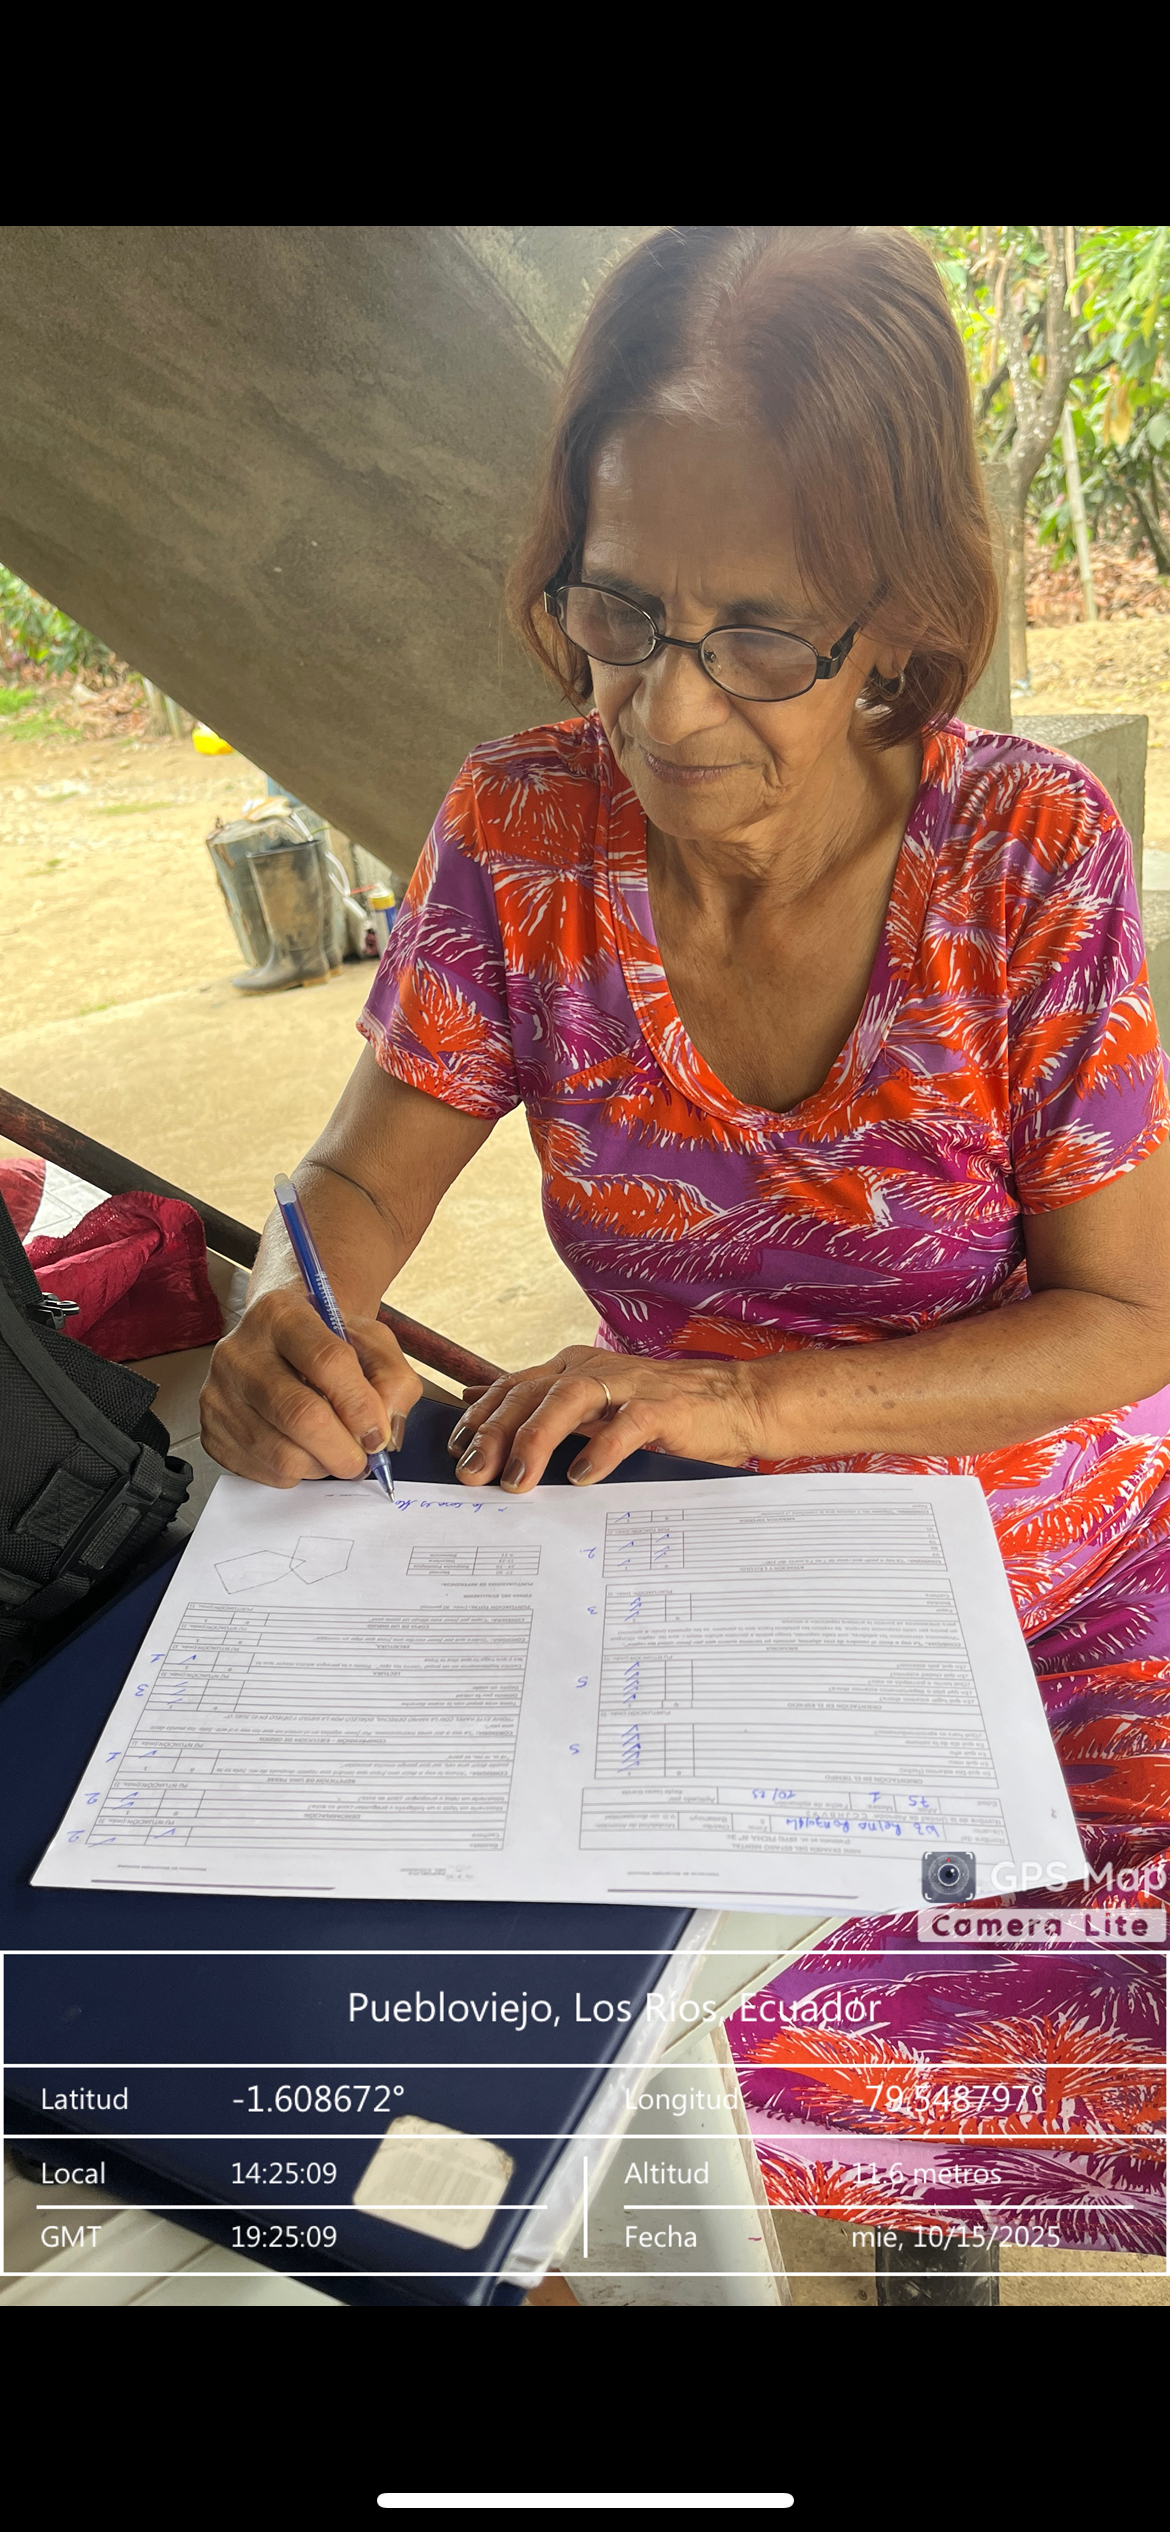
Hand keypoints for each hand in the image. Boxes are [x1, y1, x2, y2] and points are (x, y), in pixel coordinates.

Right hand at [200, 1288, 421, 1486]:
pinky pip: (262, 1470)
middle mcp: (239, 1350)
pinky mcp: (210, 1430)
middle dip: (343, 1450)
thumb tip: (382, 1432)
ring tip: (333, 1453)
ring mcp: (218, 1392)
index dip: (360, 1406)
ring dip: (321, 1465)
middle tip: (362, 1460)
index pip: (327, 1361)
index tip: (377, 1434)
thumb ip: (393, 1380)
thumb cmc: (328, 1344)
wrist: (280, 1345)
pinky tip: (303, 1451)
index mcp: (281, 1313)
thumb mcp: (371, 1343)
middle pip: (300, 1415)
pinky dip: (295, 1474)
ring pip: (281, 1452)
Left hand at [446, 1345, 764, 1490]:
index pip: (513, 1386)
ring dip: (536, 1440)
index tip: (455, 1449)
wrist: (738, 1402)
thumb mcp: (599, 1410)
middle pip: (530, 1393)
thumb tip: (486, 1419)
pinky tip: (581, 1477)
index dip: (480, 1415)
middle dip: (494, 1434)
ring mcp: (628, 1386)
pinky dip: (600, 1449)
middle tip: (472, 1475)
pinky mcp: (663, 1407)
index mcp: (574, 1369)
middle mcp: (594, 1370)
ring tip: (516, 1481)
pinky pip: (626, 1425)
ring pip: (568, 1400)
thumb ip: (550, 1414)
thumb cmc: (664, 1413)